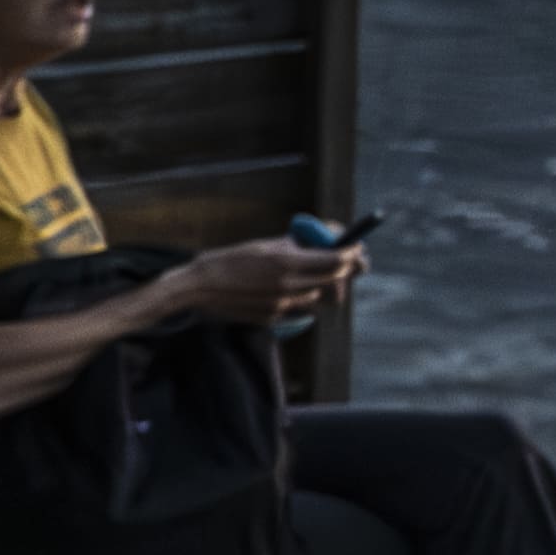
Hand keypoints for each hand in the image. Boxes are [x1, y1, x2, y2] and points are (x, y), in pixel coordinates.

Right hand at [153, 240, 341, 335]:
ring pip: (320, 297)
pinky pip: (301, 309)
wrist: (198, 287)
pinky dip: (301, 299)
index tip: (357, 248)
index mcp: (286, 261)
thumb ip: (295, 245)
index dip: (352, 253)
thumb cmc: (229, 260)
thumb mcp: (263, 246)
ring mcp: (283, 304)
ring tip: (310, 275)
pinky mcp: (275, 318)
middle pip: (336, 280)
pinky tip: (287, 290)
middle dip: (347, 269)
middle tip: (350, 262)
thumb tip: (325, 237)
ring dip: (321, 286)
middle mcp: (288, 284)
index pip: (336, 259)